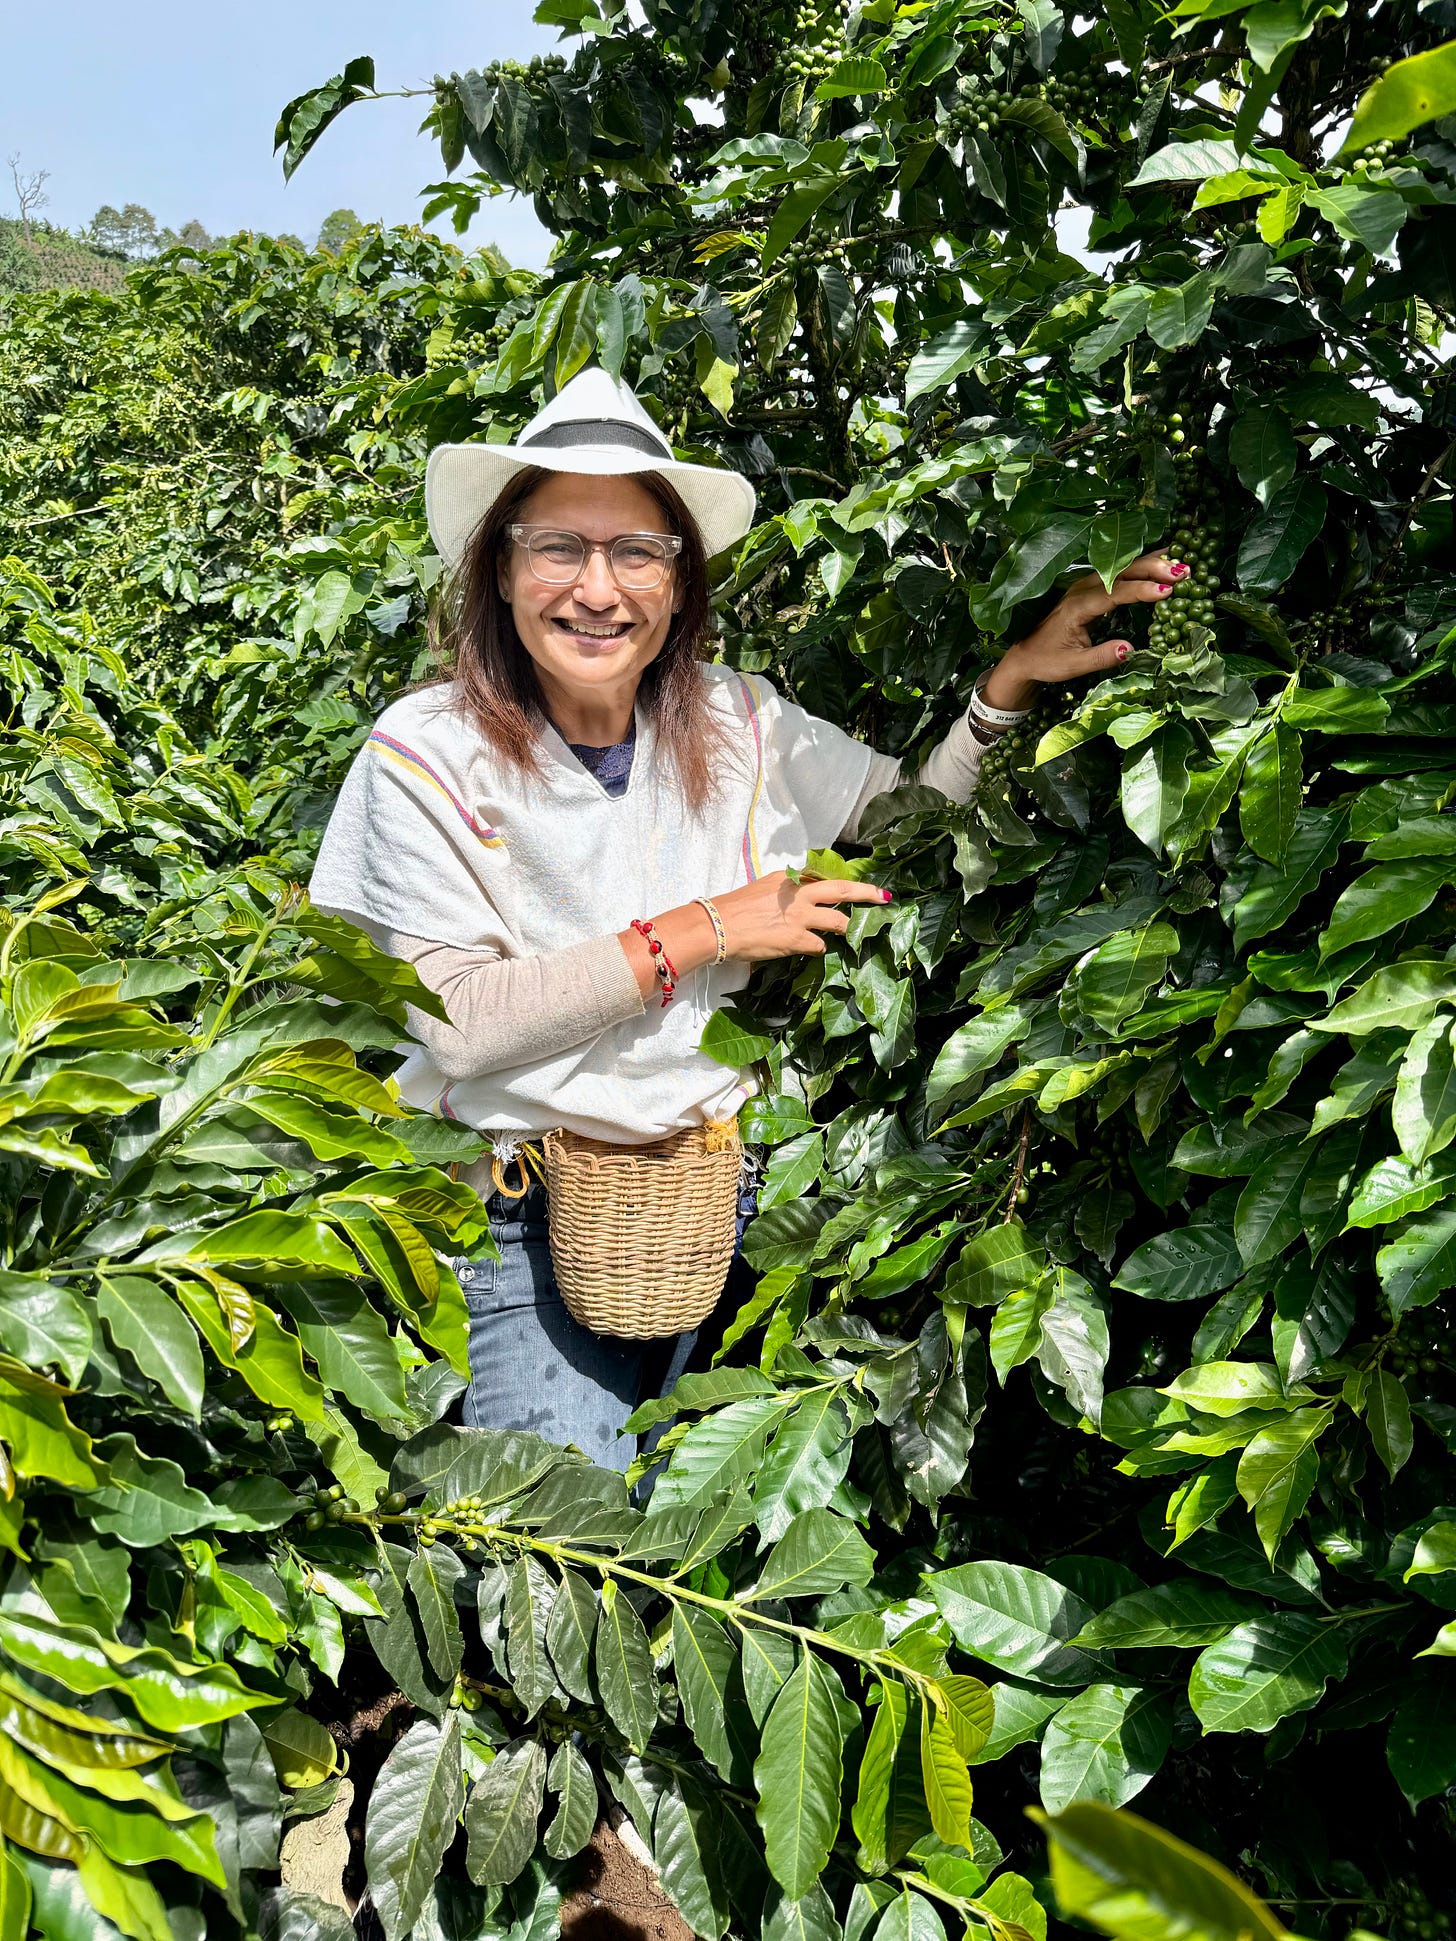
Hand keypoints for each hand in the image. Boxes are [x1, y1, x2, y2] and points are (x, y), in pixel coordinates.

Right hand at [713, 870, 890, 960]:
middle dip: (866, 893)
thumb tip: (801, 898)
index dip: (840, 883)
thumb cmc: (733, 910)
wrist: (717, 927)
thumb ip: (784, 892)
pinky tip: (814, 950)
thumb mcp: (762, 890)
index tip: (856, 886)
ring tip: (852, 934)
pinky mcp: (796, 939)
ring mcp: (799, 916)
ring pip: (838, 921)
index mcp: (787, 879)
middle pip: (841, 889)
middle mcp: (797, 893)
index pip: (821, 877)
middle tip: (884, 897)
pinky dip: (820, 948)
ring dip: (847, 929)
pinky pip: (820, 945)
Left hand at [980, 551, 1187, 710]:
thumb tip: (1129, 650)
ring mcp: (1086, 585)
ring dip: (1151, 564)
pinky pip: (1119, 571)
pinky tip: (1162, 560)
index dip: (1141, 590)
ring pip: (1123, 567)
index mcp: (1077, 606)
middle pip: (1122, 571)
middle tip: (1184, 571)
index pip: (1115, 593)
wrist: (1024, 654)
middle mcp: (1082, 589)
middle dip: (1153, 569)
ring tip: (1181, 564)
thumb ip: (1100, 657)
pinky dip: (1141, 566)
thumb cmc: (1047, 661)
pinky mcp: (1090, 587)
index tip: (1166, 591)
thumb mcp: (1072, 666)